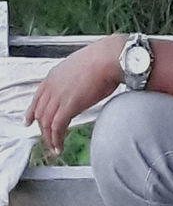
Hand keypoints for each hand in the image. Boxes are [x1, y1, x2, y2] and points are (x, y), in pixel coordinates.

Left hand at [24, 36, 124, 154]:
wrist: (110, 58)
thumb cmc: (104, 59)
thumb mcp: (82, 66)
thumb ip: (75, 77)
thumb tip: (82, 84)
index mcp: (54, 75)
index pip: (37, 98)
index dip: (32, 112)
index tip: (30, 120)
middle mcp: (52, 87)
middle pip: (40, 113)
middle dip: (42, 128)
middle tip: (46, 137)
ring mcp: (58, 97)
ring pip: (46, 122)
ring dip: (49, 137)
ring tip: (54, 146)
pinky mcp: (68, 106)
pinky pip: (57, 127)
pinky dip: (57, 139)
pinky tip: (59, 145)